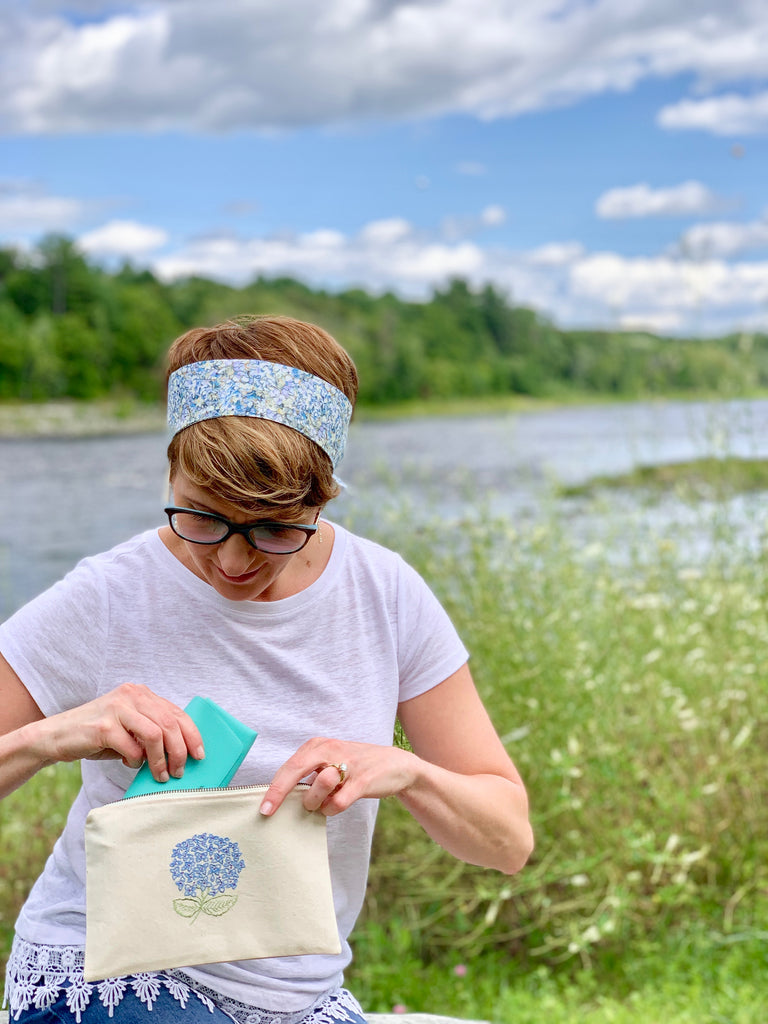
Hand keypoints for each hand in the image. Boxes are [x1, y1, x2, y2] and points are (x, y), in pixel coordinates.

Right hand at [29, 683, 203, 782]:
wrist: (56, 736)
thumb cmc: (96, 735)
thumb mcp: (128, 727)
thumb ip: (150, 731)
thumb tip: (180, 753)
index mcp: (140, 693)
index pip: (176, 712)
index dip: (192, 734)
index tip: (199, 754)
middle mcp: (131, 695)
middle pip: (170, 723)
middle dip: (180, 751)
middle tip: (179, 771)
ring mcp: (117, 708)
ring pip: (155, 735)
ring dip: (161, 760)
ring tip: (161, 775)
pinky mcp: (104, 726)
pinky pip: (132, 749)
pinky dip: (136, 761)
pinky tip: (129, 764)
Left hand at [259, 737, 417, 816]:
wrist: (396, 765)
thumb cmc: (356, 767)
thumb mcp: (331, 762)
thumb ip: (310, 773)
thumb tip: (282, 795)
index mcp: (319, 745)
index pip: (289, 765)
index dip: (274, 787)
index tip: (263, 808)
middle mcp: (331, 749)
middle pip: (295, 769)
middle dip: (279, 792)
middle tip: (268, 812)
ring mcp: (348, 764)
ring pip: (317, 788)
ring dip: (315, 802)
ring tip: (323, 802)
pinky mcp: (362, 780)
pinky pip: (337, 802)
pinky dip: (333, 809)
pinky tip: (337, 804)